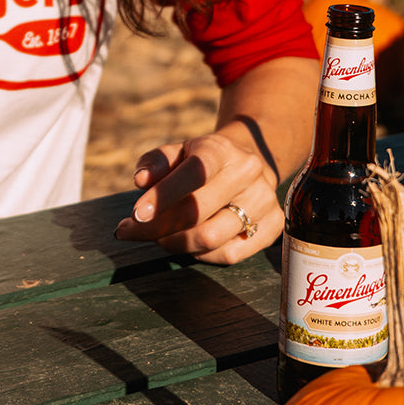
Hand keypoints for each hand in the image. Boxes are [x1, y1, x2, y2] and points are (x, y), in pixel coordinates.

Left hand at [114, 126, 281, 263]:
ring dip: (175, 243)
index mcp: (221, 149)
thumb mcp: (178, 151)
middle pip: (198, 213)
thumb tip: (140, 180)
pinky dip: (201, 254)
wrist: (248, 160)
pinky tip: (187, 243)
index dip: (163, 196)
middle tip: (132, 231)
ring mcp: (264, 201)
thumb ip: (155, 162)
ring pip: (212, 238)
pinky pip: (230, 255)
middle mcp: (248, 173)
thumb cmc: (202, 159)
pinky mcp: (273, 226)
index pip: (194, 173)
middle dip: (158, 227)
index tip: (135, 215)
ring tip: (157, 237)